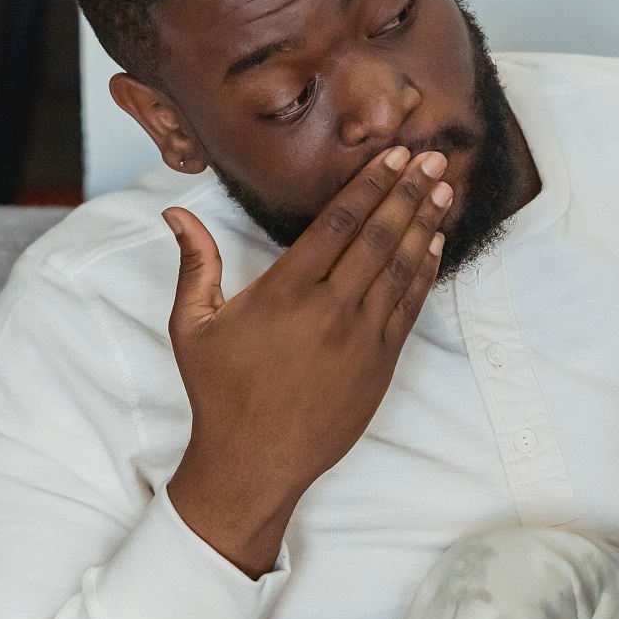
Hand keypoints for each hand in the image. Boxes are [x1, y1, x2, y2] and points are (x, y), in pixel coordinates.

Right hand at [164, 146, 451, 576]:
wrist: (254, 463)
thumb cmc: (220, 394)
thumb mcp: (193, 326)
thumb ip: (194, 263)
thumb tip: (175, 211)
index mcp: (284, 293)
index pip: (337, 222)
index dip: (369, 184)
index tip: (391, 155)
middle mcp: (329, 310)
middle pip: (378, 236)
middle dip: (408, 192)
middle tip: (432, 158)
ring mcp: (361, 338)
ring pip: (400, 268)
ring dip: (423, 224)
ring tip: (443, 190)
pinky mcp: (380, 364)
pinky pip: (409, 306)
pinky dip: (424, 272)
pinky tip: (434, 244)